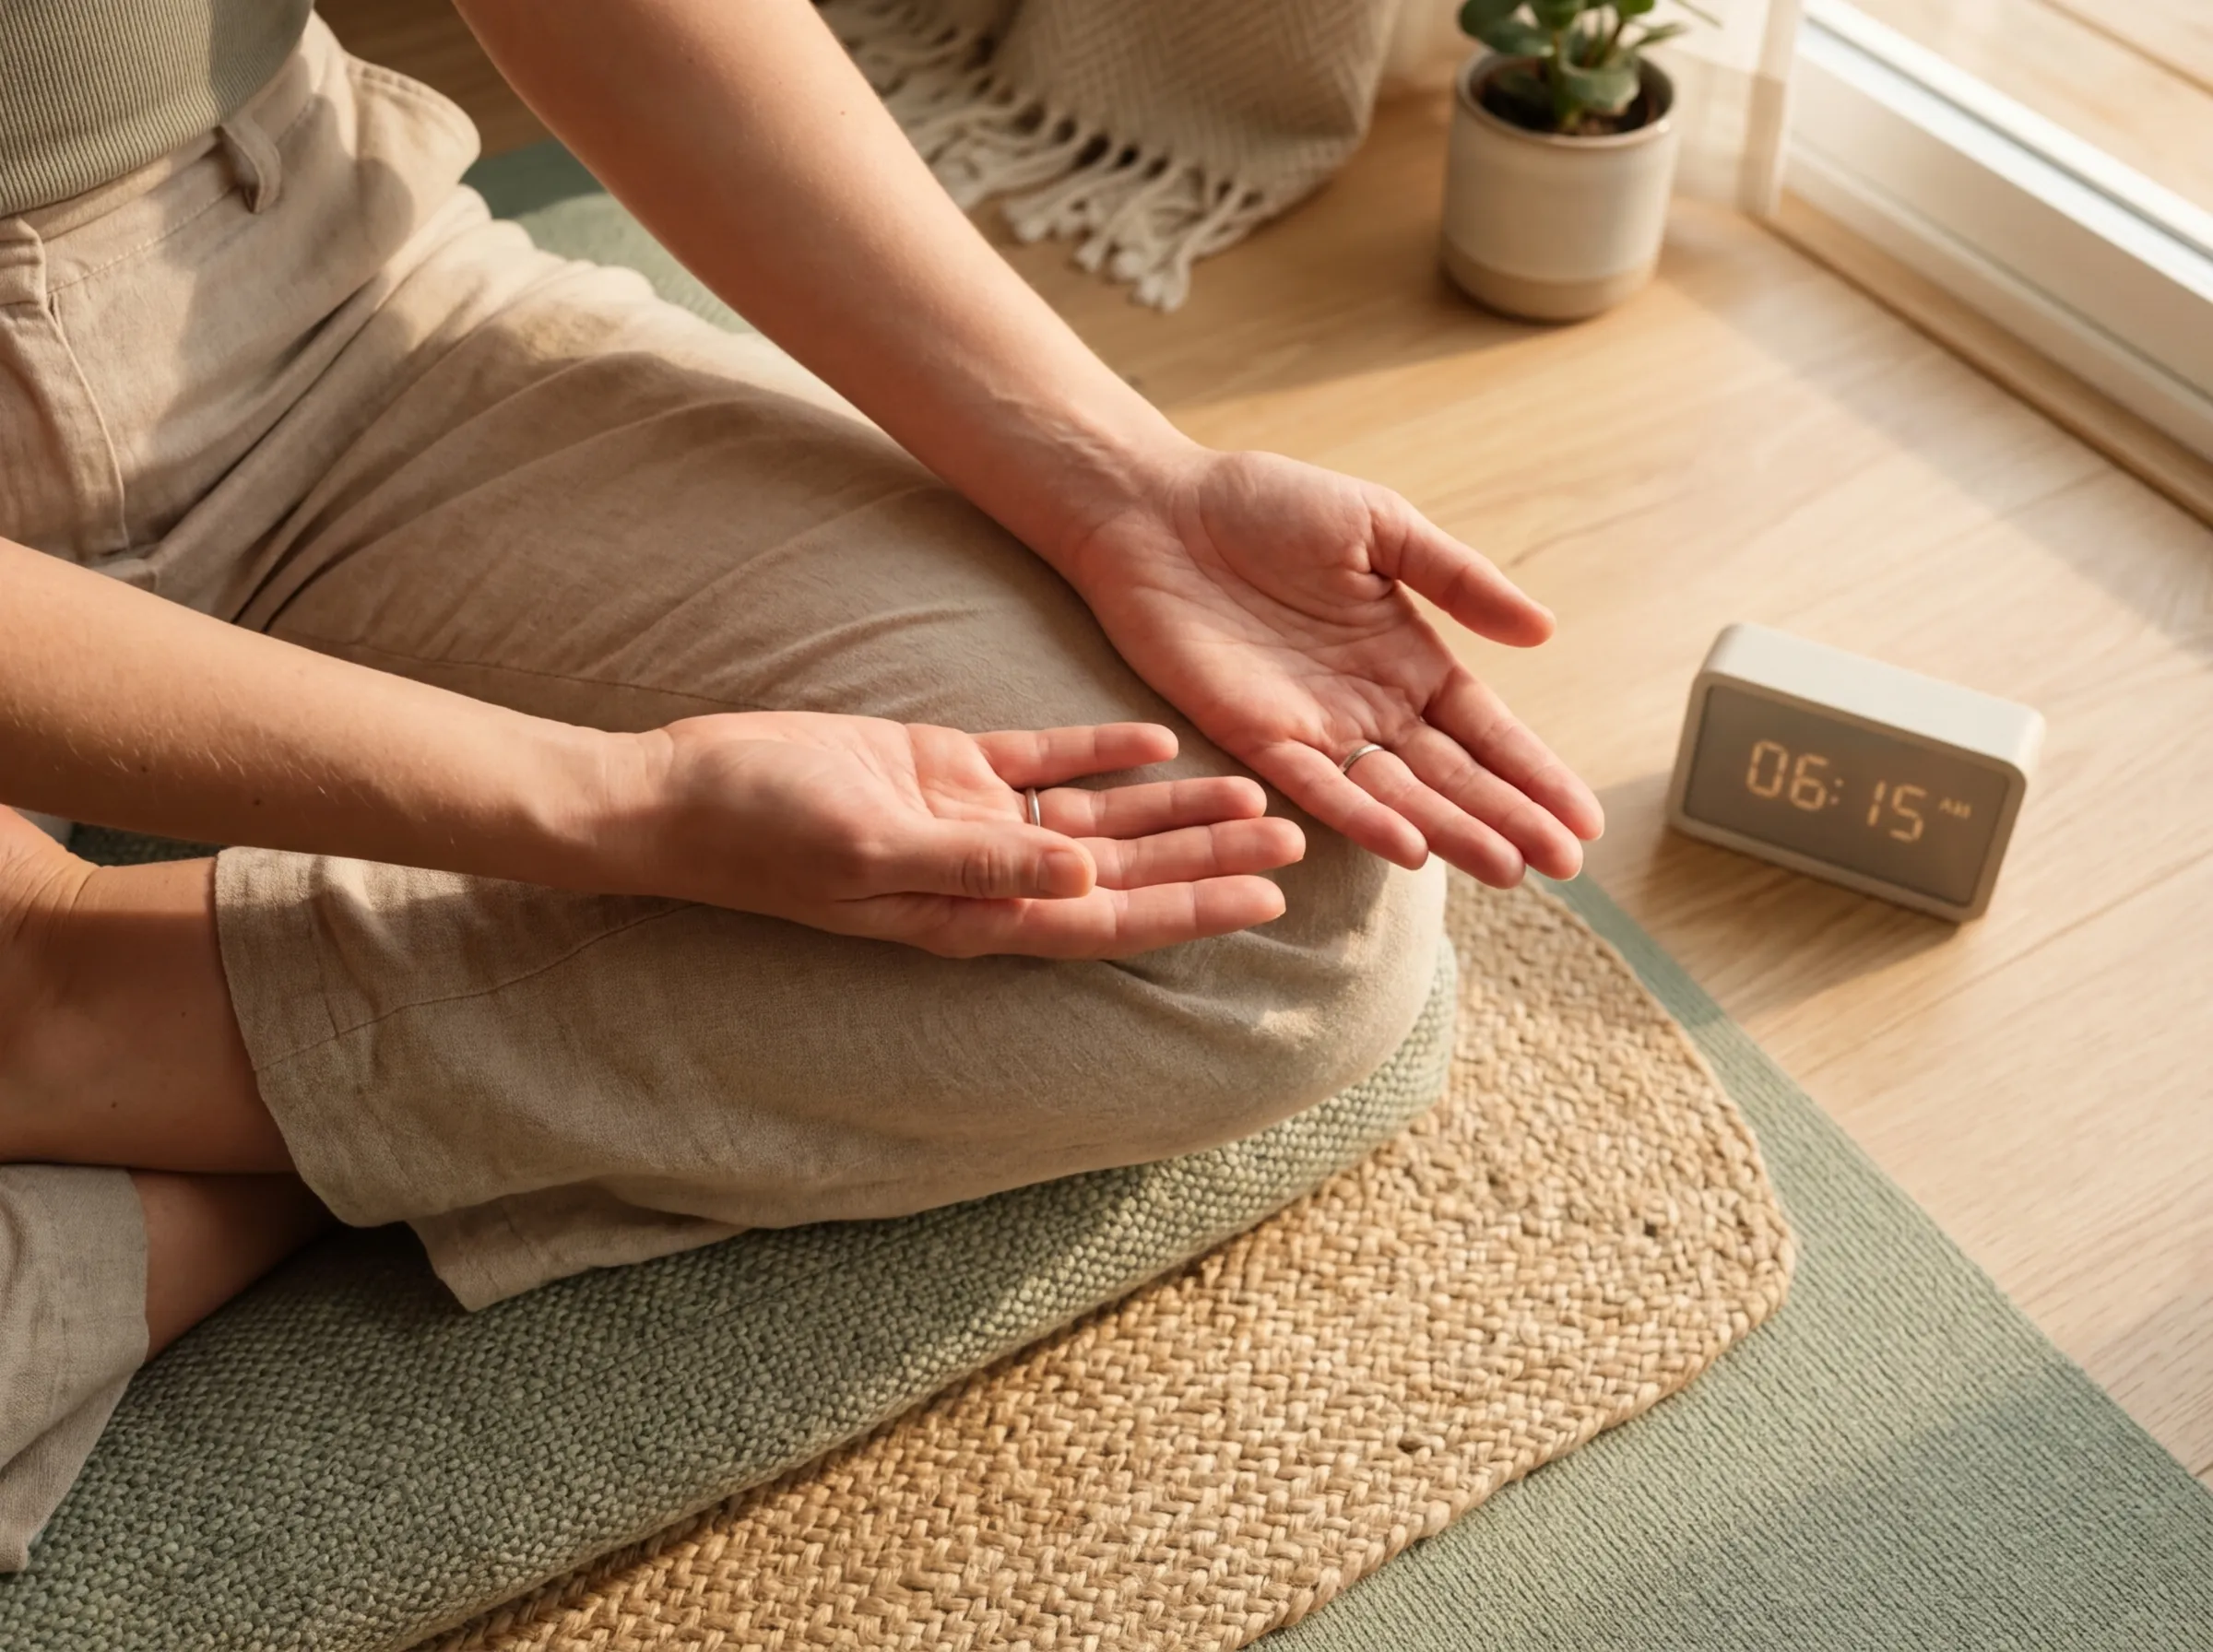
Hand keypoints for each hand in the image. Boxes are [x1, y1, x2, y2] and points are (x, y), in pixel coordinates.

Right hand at [595, 712, 1302, 957]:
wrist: (682, 790)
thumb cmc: (763, 833)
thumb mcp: (872, 848)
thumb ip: (979, 862)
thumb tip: (1085, 876)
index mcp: (976, 911)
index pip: (1109, 916)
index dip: (1190, 909)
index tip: (1267, 898)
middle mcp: (988, 873)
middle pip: (1123, 870)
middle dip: (1208, 858)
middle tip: (1297, 836)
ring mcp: (969, 819)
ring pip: (1097, 817)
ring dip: (1171, 809)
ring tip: (1251, 792)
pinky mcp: (943, 767)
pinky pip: (1042, 763)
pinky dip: (1100, 753)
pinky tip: (1158, 742)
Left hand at [1058, 450, 1602, 884]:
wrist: (1159, 510)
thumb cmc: (1265, 506)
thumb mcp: (1380, 528)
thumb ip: (1457, 579)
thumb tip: (1545, 631)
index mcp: (1407, 657)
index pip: (1485, 730)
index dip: (1533, 774)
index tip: (1584, 822)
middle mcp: (1368, 705)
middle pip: (1452, 776)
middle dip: (1510, 819)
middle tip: (1564, 869)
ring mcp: (1313, 728)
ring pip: (1396, 795)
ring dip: (1453, 832)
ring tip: (1511, 870)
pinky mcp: (1252, 737)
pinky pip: (1316, 787)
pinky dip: (1362, 818)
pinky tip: (1411, 847)